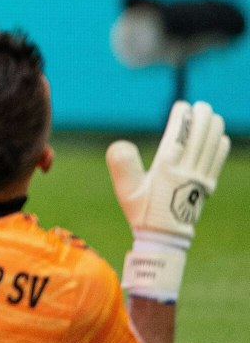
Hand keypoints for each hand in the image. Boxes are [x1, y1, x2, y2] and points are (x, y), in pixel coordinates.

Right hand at [108, 100, 228, 300]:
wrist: (165, 237)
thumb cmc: (142, 212)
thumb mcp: (126, 190)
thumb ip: (122, 166)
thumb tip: (120, 143)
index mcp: (167, 170)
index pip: (178, 137)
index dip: (182, 120)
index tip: (182, 106)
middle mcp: (187, 172)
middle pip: (199, 139)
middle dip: (202, 119)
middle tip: (201, 105)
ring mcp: (200, 179)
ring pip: (211, 149)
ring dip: (214, 130)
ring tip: (213, 115)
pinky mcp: (207, 187)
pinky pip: (217, 163)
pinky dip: (220, 148)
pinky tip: (221, 138)